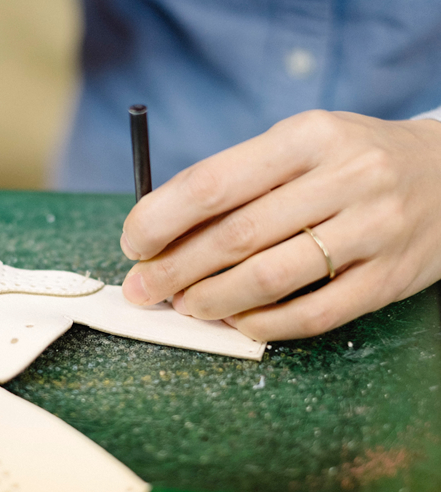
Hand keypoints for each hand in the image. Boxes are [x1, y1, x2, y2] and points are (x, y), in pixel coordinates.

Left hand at [119, 110, 440, 340]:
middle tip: (142, 288)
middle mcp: (345, 178)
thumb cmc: (348, 161)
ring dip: (212, 300)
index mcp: (307, 136)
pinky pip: (313, 314)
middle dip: (174, 269)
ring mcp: (373, 230)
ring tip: (183, 306)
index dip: (161, 219)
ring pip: (270, 279)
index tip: (133, 243)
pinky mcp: (389, 279)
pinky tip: (235, 322)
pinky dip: (262, 325)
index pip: (213, 182)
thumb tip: (163, 231)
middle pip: (236, 236)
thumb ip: (238, 182)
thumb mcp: (297, 146)